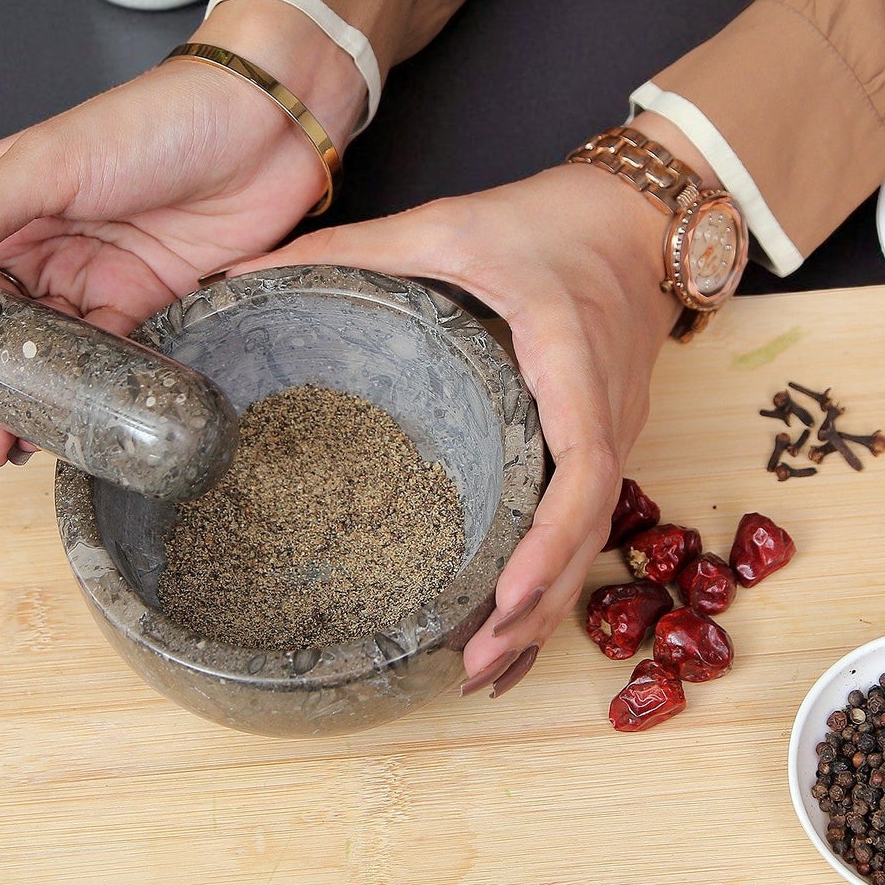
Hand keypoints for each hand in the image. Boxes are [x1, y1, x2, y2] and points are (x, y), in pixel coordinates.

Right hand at [0, 0, 366, 472]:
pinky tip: (58, 435)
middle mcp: (42, 250)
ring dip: (13, 409)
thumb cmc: (154, 123)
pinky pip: (104, 367)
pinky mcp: (150, 308)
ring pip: (40, 362)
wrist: (264, 127)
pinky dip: (77, 403)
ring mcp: (96, 283)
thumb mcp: (45, 166)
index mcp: (0, 211)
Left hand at [240, 144, 742, 696]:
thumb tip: (246, 269)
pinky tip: (521, 621)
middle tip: (475, 664)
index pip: (581, 468)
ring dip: (549, 606)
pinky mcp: (608, 439)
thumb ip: (354, 248)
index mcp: (570, 361)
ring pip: (594, 537)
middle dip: (539, 606)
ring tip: (489, 666)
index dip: (548, 542)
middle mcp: (607, 411)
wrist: (638, 219)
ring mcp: (617, 431)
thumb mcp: (449, 223)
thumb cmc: (551, 222)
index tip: (503, 596)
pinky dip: (558, 576)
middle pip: (589, 530)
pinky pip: (592, 520)